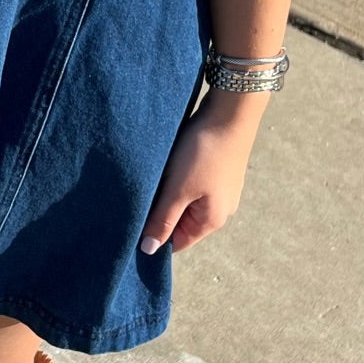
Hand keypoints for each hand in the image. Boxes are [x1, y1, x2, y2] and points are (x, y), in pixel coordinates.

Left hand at [138, 92, 265, 256]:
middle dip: (160, 211)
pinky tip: (169, 165)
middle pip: (180, 222)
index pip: (177, 242)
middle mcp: (220, 209)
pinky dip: (178, 178)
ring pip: (185, 200)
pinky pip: (192, 184)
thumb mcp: (178, 190)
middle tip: (139, 195)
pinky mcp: (217, 171)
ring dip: (168, 192)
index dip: (154, 236)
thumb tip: (149, 250)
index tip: (132, 222)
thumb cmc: (204, 153)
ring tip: (154, 178)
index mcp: (212, 221)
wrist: (230, 112)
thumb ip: (163, 220)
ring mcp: (221, 189)